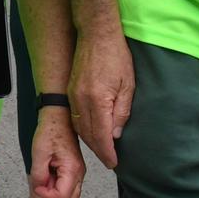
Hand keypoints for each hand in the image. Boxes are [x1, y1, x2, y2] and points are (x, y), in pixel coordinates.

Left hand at [29, 108, 84, 197]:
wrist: (58, 117)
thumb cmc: (51, 130)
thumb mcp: (39, 152)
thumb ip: (39, 174)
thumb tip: (39, 188)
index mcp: (72, 169)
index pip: (62, 196)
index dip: (46, 195)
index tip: (37, 185)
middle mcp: (79, 173)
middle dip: (52, 194)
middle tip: (42, 180)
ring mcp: (78, 171)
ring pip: (68, 193)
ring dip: (54, 188)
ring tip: (46, 171)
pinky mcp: (75, 168)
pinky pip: (67, 184)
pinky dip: (57, 182)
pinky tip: (50, 169)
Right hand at [69, 28, 133, 168]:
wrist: (96, 35)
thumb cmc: (116, 56)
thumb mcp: (127, 85)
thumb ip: (122, 112)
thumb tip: (116, 134)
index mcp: (97, 100)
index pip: (102, 135)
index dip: (107, 152)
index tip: (113, 162)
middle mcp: (81, 101)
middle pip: (88, 134)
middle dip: (99, 150)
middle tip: (109, 160)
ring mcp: (73, 96)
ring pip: (79, 127)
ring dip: (90, 141)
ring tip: (101, 150)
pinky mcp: (71, 91)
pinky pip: (75, 117)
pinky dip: (83, 129)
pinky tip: (91, 132)